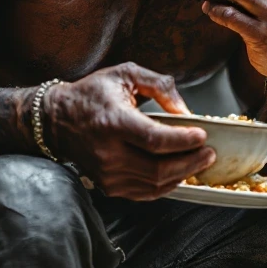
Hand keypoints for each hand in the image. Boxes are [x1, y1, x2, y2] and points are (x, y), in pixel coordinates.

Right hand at [45, 62, 216, 199]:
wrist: (57, 119)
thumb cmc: (92, 94)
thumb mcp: (125, 74)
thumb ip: (159, 86)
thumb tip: (185, 110)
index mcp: (113, 122)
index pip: (155, 140)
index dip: (183, 141)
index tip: (202, 136)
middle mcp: (108, 152)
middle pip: (158, 168)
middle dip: (191, 162)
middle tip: (209, 152)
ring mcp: (106, 173)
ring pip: (154, 184)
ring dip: (182, 175)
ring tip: (199, 161)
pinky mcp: (107, 186)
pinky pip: (144, 193)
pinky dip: (166, 185)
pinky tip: (178, 173)